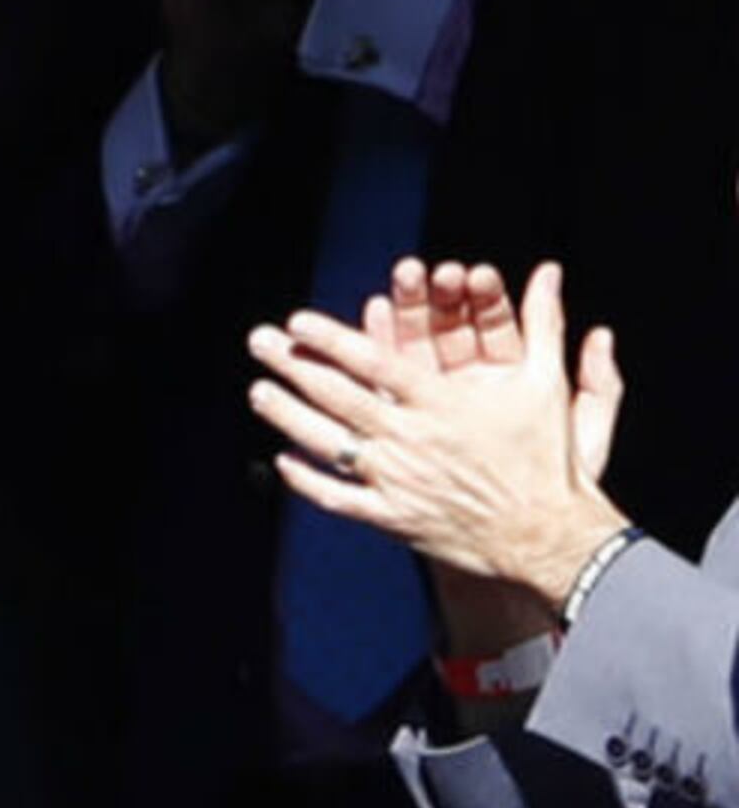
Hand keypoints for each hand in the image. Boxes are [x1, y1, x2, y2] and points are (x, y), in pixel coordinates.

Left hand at [248, 259, 629, 604]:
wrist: (544, 534)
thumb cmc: (547, 456)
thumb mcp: (547, 385)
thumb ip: (543, 325)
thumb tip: (549, 273)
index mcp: (443, 403)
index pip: (376, 362)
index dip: (332, 340)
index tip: (298, 320)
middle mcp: (411, 438)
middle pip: (338, 396)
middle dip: (294, 365)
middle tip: (259, 341)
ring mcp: (395, 479)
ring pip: (327, 444)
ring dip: (288, 415)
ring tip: (258, 390)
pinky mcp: (390, 515)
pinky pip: (337, 496)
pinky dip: (306, 479)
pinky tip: (282, 461)